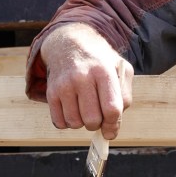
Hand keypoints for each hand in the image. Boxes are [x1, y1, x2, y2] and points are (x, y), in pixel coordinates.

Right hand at [39, 23, 132, 139]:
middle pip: (92, 120)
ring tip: (87, 110)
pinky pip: (59, 122)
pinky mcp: (51, 93)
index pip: (111, 108)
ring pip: (75, 123)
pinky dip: (68, 122)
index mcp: (104, 72)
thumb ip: (124, 96)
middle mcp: (82, 78)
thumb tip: (113, 124)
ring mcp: (64, 85)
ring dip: (82, 123)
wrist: (71, 46)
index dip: (113, 124)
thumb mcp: (121, 70)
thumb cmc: (101, 62)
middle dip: (98, 124)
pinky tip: (74, 110)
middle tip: (99, 116)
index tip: (112, 130)